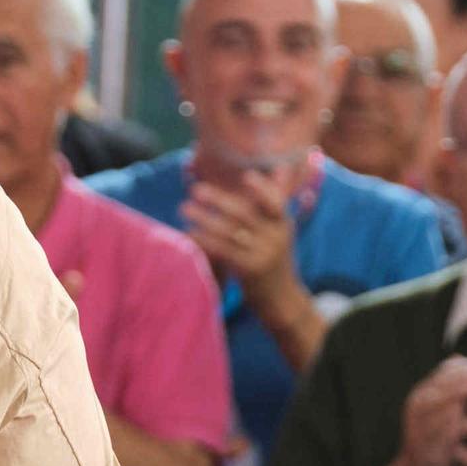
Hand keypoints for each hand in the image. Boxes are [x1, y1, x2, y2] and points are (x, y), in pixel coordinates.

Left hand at [182, 169, 301, 309]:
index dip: (262, 189)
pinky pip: (223, 250)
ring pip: (229, 231)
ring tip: (183, 209)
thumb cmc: (274, 259)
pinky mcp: (250, 270)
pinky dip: (204, 239)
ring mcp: (263, 254)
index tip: (246, 177)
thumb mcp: (280, 230)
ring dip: (204, 218)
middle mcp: (276, 236)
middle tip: (195, 189)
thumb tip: (280, 167)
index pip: (276, 202)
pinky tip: (189, 233)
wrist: (281, 299)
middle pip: (244, 213)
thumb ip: (275, 201)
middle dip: (218, 200)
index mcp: (283, 223)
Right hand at [380, 356, 466, 465]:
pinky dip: (446, 424)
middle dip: (458, 376)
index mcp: (424, 394)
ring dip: (450, 395)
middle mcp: (417, 406)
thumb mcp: (441, 408)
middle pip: (437, 384)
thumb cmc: (436, 437)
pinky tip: (464, 420)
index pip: (442, 372)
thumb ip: (451, 386)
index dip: (462, 367)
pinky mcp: (422, 445)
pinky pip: (433, 433)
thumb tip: (461, 357)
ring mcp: (417, 425)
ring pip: (432, 405)